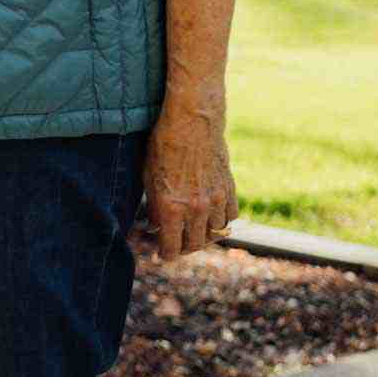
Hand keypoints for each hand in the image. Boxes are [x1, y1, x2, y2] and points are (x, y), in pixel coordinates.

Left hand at [143, 93, 239, 259]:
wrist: (192, 121)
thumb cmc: (163, 144)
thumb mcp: (148, 175)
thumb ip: (154, 205)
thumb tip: (155, 227)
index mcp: (171, 207)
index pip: (171, 247)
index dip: (165, 254)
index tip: (161, 255)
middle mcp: (195, 209)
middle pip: (194, 245)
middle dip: (183, 248)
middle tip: (175, 244)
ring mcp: (215, 201)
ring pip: (214, 234)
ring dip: (203, 236)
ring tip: (193, 231)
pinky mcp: (229, 190)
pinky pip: (229, 217)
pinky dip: (221, 220)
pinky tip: (211, 215)